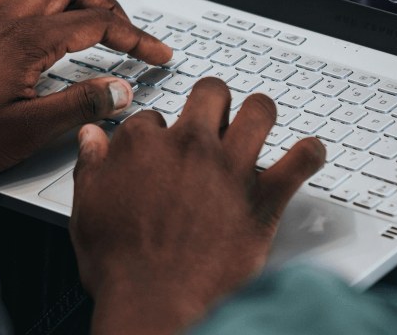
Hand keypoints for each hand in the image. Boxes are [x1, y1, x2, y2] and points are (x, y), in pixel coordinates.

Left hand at [0, 0, 171, 175]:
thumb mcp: (29, 130)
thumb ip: (81, 106)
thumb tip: (121, 90)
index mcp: (29, 38)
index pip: (99, 23)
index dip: (136, 38)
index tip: (158, 54)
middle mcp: (6, 20)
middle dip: (104, 1)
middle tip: (124, 31)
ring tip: (84, 20)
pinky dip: (28, 4)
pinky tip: (30, 29)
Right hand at [70, 78, 325, 334]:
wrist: (154, 303)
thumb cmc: (121, 265)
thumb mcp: (87, 208)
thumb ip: (91, 165)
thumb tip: (92, 136)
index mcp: (145, 145)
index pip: (153, 116)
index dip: (157, 131)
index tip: (160, 146)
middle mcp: (191, 145)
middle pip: (211, 93)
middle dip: (213, 100)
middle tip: (214, 116)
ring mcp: (231, 168)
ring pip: (260, 111)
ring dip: (261, 113)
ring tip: (259, 120)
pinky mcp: (263, 198)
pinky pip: (300, 161)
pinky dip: (309, 154)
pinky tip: (309, 153)